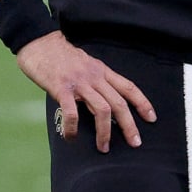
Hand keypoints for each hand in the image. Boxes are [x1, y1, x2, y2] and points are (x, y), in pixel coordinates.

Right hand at [16, 31, 156, 153]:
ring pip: (102, 109)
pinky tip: (71, 137)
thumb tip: (103, 100)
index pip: (129, 87)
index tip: (151, 118)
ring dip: (106, 131)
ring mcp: (80, 83)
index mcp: (103, 71)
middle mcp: (95, 77)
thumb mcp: (87, 65)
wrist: (41, 44)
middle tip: (135, 143)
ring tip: (104, 147)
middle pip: (119, 103)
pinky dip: (73, 128)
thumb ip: (96, 81)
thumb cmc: (61, 57)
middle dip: (129, 125)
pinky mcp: (62, 89)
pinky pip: (72, 112)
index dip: (142, 103)